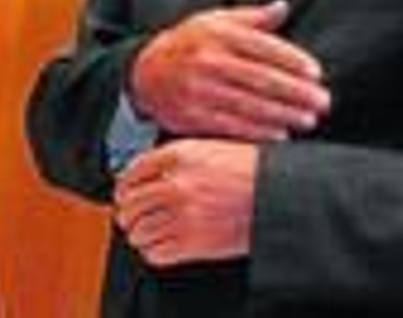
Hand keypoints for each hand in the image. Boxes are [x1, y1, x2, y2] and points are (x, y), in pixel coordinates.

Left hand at [113, 139, 258, 266]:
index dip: (123, 187)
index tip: (124, 194)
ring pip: (139, 232)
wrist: (279, 194)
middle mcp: (176, 184)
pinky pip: (156, 253)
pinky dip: (154, 252)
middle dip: (127, 214)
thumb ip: (176, 157)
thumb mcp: (210, 148)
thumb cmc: (252, 171)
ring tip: (146, 234)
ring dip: (140, 235)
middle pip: (129, 205)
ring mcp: (184, 215)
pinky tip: (161, 246)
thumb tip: (147, 173)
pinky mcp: (194, 243)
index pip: (131, 173)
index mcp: (179, 156)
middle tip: (131, 218)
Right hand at [130, 0, 329, 141]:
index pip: (264, 47)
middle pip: (261, 78)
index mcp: (218, 33)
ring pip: (249, 105)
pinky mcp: (191, 115)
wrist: (145, 72)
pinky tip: (279, 134)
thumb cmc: (189, 44)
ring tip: (307, 120)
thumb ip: (252, 18)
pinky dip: (258, 132)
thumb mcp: (215, 21)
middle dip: (296, 92)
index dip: (293, 61)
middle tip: (322, 102)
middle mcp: (208, 60)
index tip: (316, 73)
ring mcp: (198, 89)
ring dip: (283, 114)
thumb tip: (282, 7)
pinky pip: (231, 126)